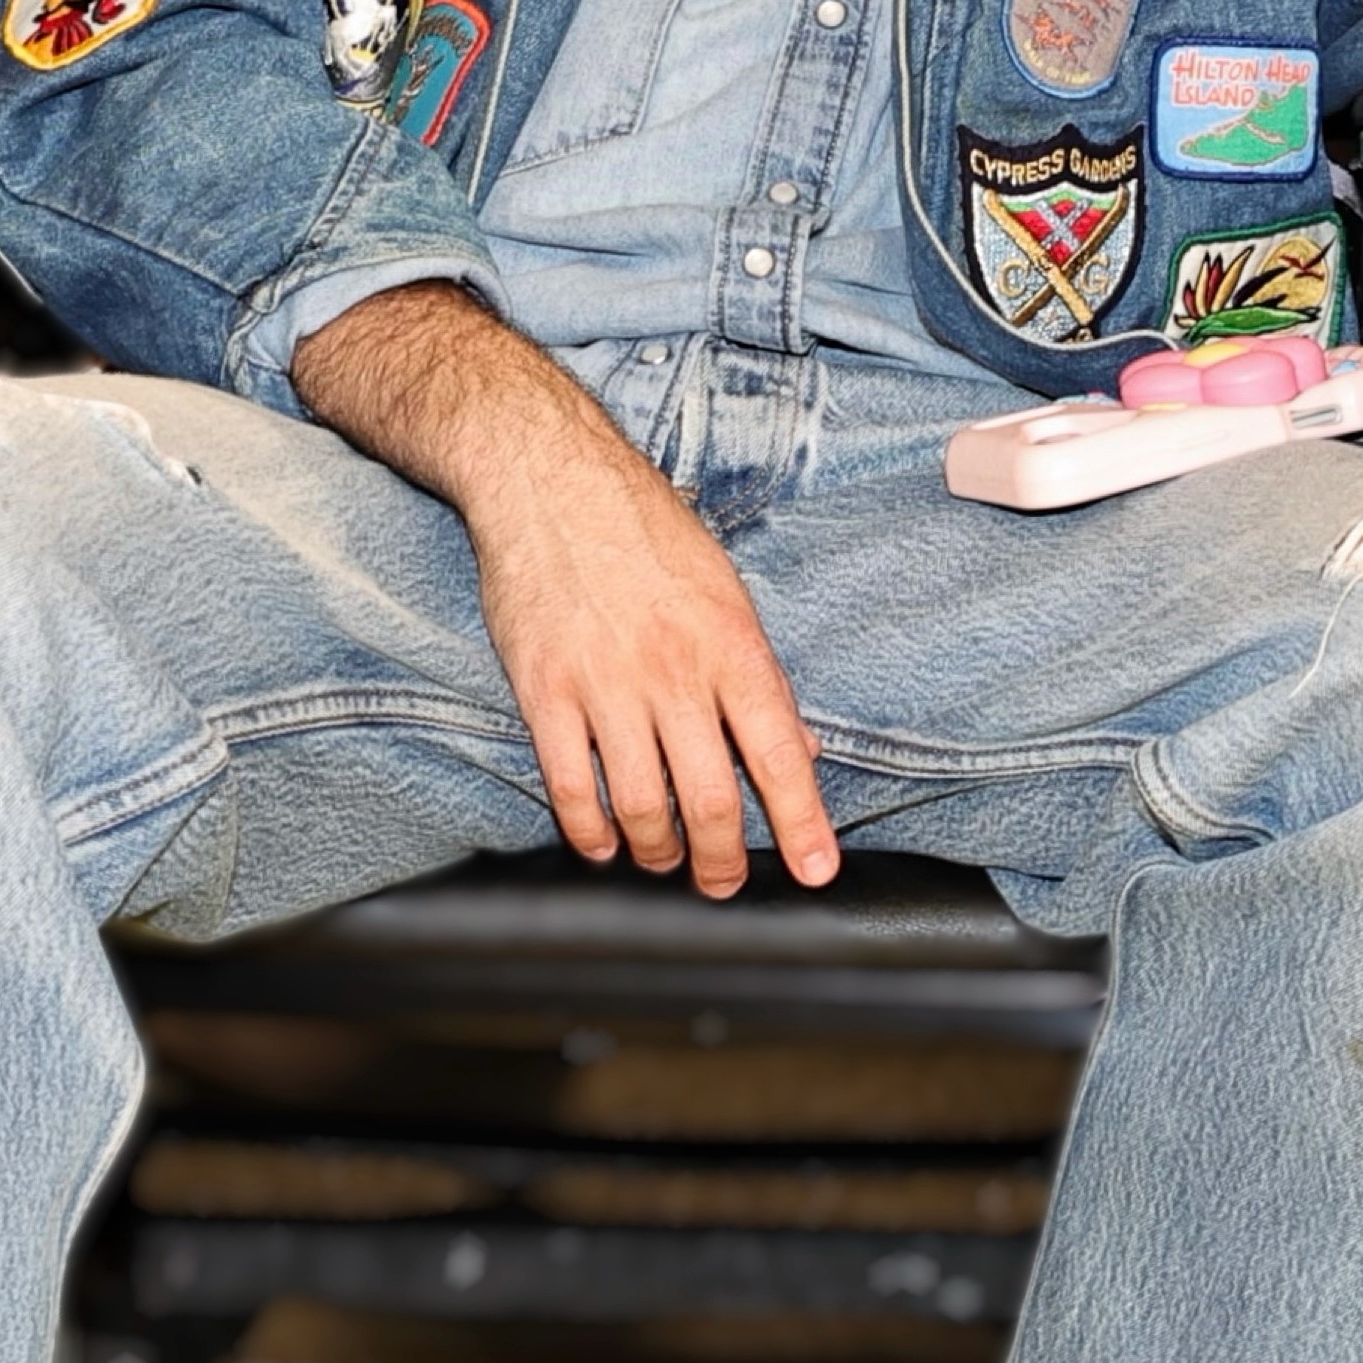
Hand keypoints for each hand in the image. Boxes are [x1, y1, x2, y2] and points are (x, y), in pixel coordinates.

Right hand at [296, 289, 837, 897]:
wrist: (549, 477)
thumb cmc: (645, 533)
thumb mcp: (726, 593)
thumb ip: (758, 677)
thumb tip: (796, 751)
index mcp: (732, 646)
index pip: (779, 754)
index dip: (802, 823)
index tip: (818, 872)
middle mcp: (674, 672)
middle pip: (709, 800)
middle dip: (722, 862)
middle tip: (724, 885)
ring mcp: (606, 684)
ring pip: (641, 807)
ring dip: (657, 854)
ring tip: (663, 862)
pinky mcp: (544, 691)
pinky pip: (569, 787)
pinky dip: (589, 832)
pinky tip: (602, 844)